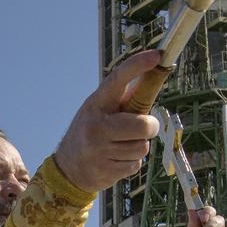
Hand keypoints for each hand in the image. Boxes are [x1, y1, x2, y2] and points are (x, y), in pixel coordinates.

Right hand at [55, 51, 161, 192]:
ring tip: (120, 145)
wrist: (68, 169)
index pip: (118, 79)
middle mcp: (96, 125)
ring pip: (142, 146)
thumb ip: (122, 99)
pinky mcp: (107, 171)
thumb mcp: (99, 110)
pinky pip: (136, 164)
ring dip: (138, 146)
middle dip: (149, 127)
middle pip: (143, 125)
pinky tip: (116, 160)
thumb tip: (149, 81)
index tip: (157, 55)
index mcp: (96, 104)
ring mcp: (100, 150)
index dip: (139, 65)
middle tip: (143, 127)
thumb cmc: (90, 132)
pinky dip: (131, 162)